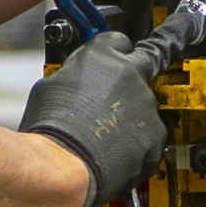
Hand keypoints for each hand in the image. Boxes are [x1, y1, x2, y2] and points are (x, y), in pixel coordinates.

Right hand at [18, 32, 166, 206]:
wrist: (62, 166)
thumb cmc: (50, 129)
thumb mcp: (50, 86)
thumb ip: (75, 74)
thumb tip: (78, 76)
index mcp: (102, 55)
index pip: (118, 40)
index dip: (114, 52)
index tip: (114, 59)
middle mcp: (130, 74)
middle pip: (137, 71)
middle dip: (126, 85)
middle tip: (109, 102)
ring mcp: (146, 105)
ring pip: (144, 107)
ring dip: (131, 117)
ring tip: (106, 137)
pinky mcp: (156, 135)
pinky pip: (150, 136)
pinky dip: (138, 144)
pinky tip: (116, 153)